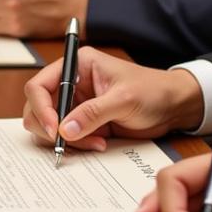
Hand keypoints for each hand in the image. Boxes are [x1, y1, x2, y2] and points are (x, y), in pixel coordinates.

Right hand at [23, 48, 203, 151]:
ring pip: (47, 125)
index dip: (40, 107)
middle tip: (65, 142)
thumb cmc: (154, 91)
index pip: (40, 85)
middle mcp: (70, 84)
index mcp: (77, 66)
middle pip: (37, 107)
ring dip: (65, 139)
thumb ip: (92, 113)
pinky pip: (64, 137)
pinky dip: (75, 145)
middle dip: (49, 127)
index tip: (52, 127)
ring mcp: (74, 105)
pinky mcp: (82, 123)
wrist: (175, 108)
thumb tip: (63, 129)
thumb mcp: (124, 99)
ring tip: (93, 142)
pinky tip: (98, 143)